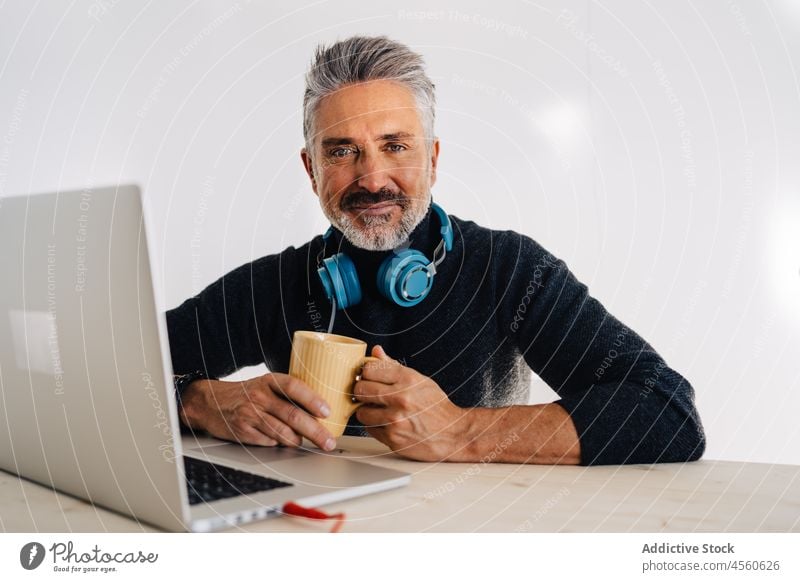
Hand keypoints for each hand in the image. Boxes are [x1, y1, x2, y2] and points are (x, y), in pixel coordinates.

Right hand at [178, 373, 335, 450]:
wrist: (210, 402)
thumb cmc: (245, 394)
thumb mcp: (265, 384)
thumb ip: (287, 393)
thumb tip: (318, 408)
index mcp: (268, 381)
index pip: (294, 387)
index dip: (312, 399)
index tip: (327, 412)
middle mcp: (260, 397)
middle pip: (293, 415)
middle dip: (316, 431)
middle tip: (328, 441)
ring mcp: (250, 415)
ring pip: (283, 432)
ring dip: (298, 440)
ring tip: (306, 442)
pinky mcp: (243, 431)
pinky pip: (269, 442)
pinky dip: (279, 443)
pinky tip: (283, 441)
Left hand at [354, 346, 467, 460]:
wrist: (453, 433)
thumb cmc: (436, 406)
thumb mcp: (419, 380)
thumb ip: (394, 366)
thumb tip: (376, 351)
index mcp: (408, 379)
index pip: (369, 369)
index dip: (367, 373)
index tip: (370, 377)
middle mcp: (401, 398)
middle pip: (360, 389)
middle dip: (363, 392)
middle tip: (371, 394)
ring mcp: (395, 420)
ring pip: (362, 412)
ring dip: (368, 411)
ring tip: (381, 411)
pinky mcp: (393, 438)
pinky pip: (370, 429)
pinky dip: (376, 427)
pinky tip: (388, 424)